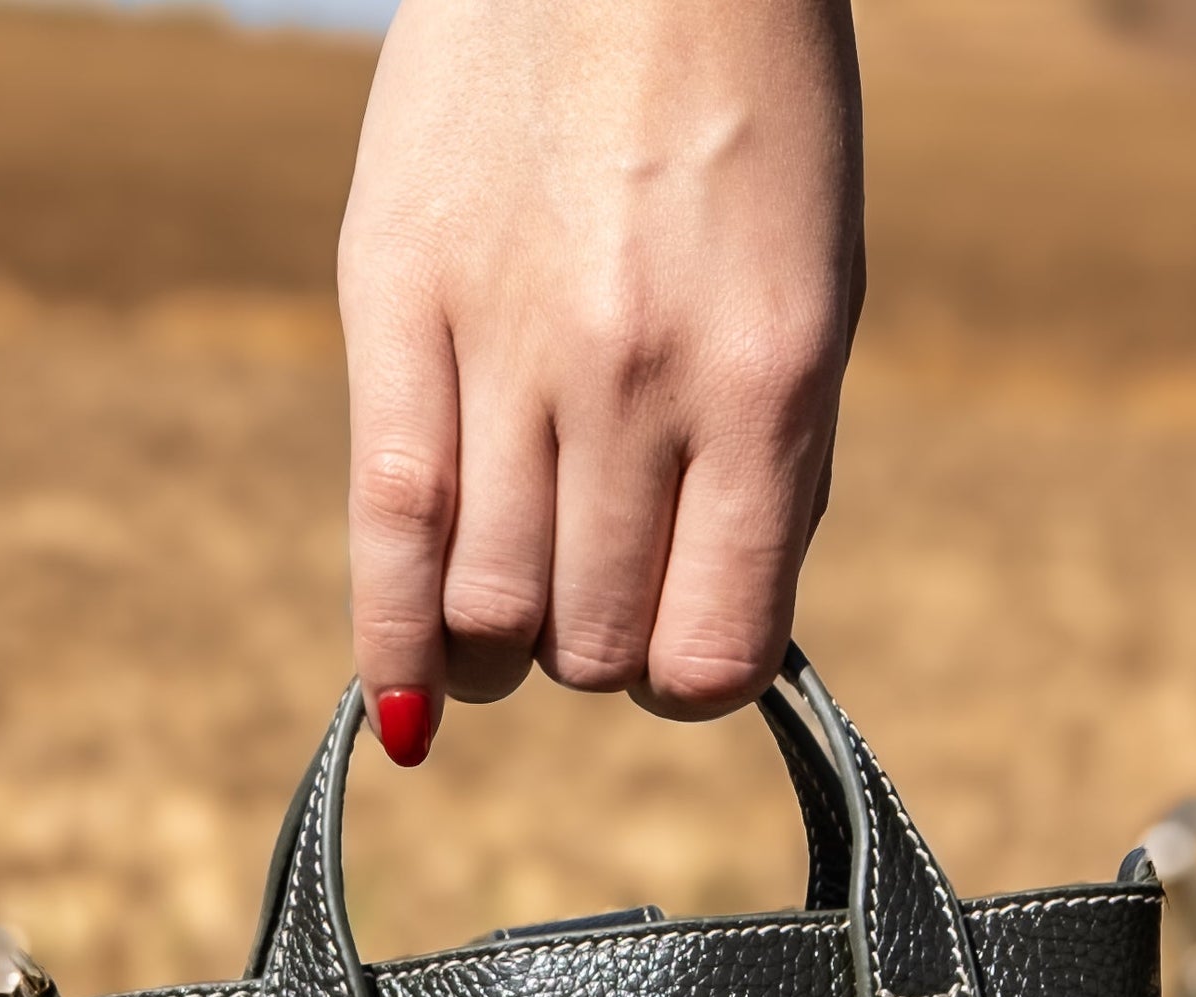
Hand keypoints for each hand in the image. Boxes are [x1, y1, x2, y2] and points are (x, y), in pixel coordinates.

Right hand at [338, 0, 863, 760]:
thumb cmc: (743, 111)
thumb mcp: (809, 289)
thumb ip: (766, 460)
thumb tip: (710, 630)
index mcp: (770, 382)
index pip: (719, 646)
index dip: (689, 678)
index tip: (671, 651)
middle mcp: (645, 379)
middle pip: (592, 641)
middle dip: (588, 650)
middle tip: (582, 594)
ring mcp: (515, 343)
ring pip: (491, 607)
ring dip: (494, 645)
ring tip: (495, 613)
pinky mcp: (397, 296)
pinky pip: (386, 522)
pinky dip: (392, 636)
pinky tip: (402, 687)